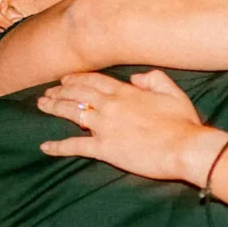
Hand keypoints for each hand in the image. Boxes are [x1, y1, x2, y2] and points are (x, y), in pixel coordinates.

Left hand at [36, 70, 224, 182]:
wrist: (185, 148)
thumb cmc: (183, 122)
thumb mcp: (173, 92)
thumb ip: (154, 79)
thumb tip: (135, 78)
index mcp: (126, 92)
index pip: (94, 80)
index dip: (77, 78)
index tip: (66, 79)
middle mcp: (110, 105)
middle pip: (77, 93)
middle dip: (60, 90)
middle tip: (48, 91)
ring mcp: (104, 126)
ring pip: (71, 113)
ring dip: (54, 108)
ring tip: (42, 105)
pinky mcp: (104, 148)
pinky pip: (74, 146)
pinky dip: (58, 146)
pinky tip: (45, 146)